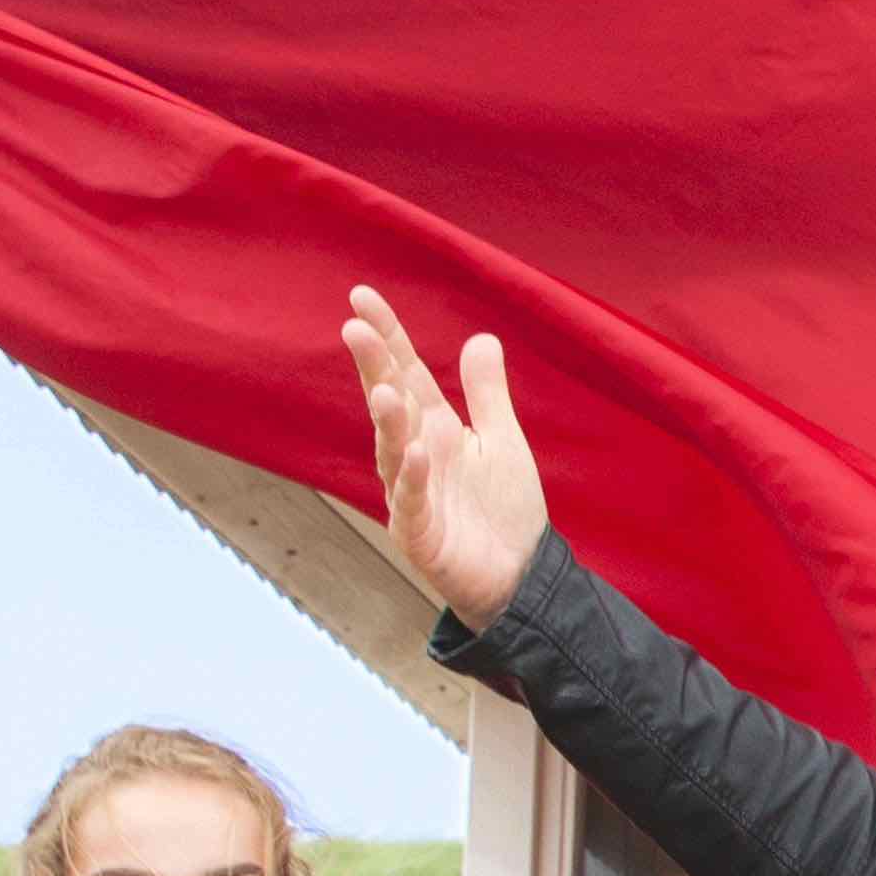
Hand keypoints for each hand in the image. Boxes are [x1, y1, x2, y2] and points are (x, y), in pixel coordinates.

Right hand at [341, 284, 551, 624]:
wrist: (520, 577)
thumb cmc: (504, 511)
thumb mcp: (502, 441)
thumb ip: (486, 394)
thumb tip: (482, 338)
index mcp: (434, 430)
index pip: (405, 373)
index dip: (386, 337)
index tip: (361, 297)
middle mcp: (414, 456)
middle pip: (390, 404)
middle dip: (373, 368)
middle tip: (354, 328)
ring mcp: (412, 496)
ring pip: (392, 453)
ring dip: (388, 422)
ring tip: (384, 390)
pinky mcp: (420, 536)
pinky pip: (413, 504)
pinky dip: (414, 480)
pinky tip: (416, 455)